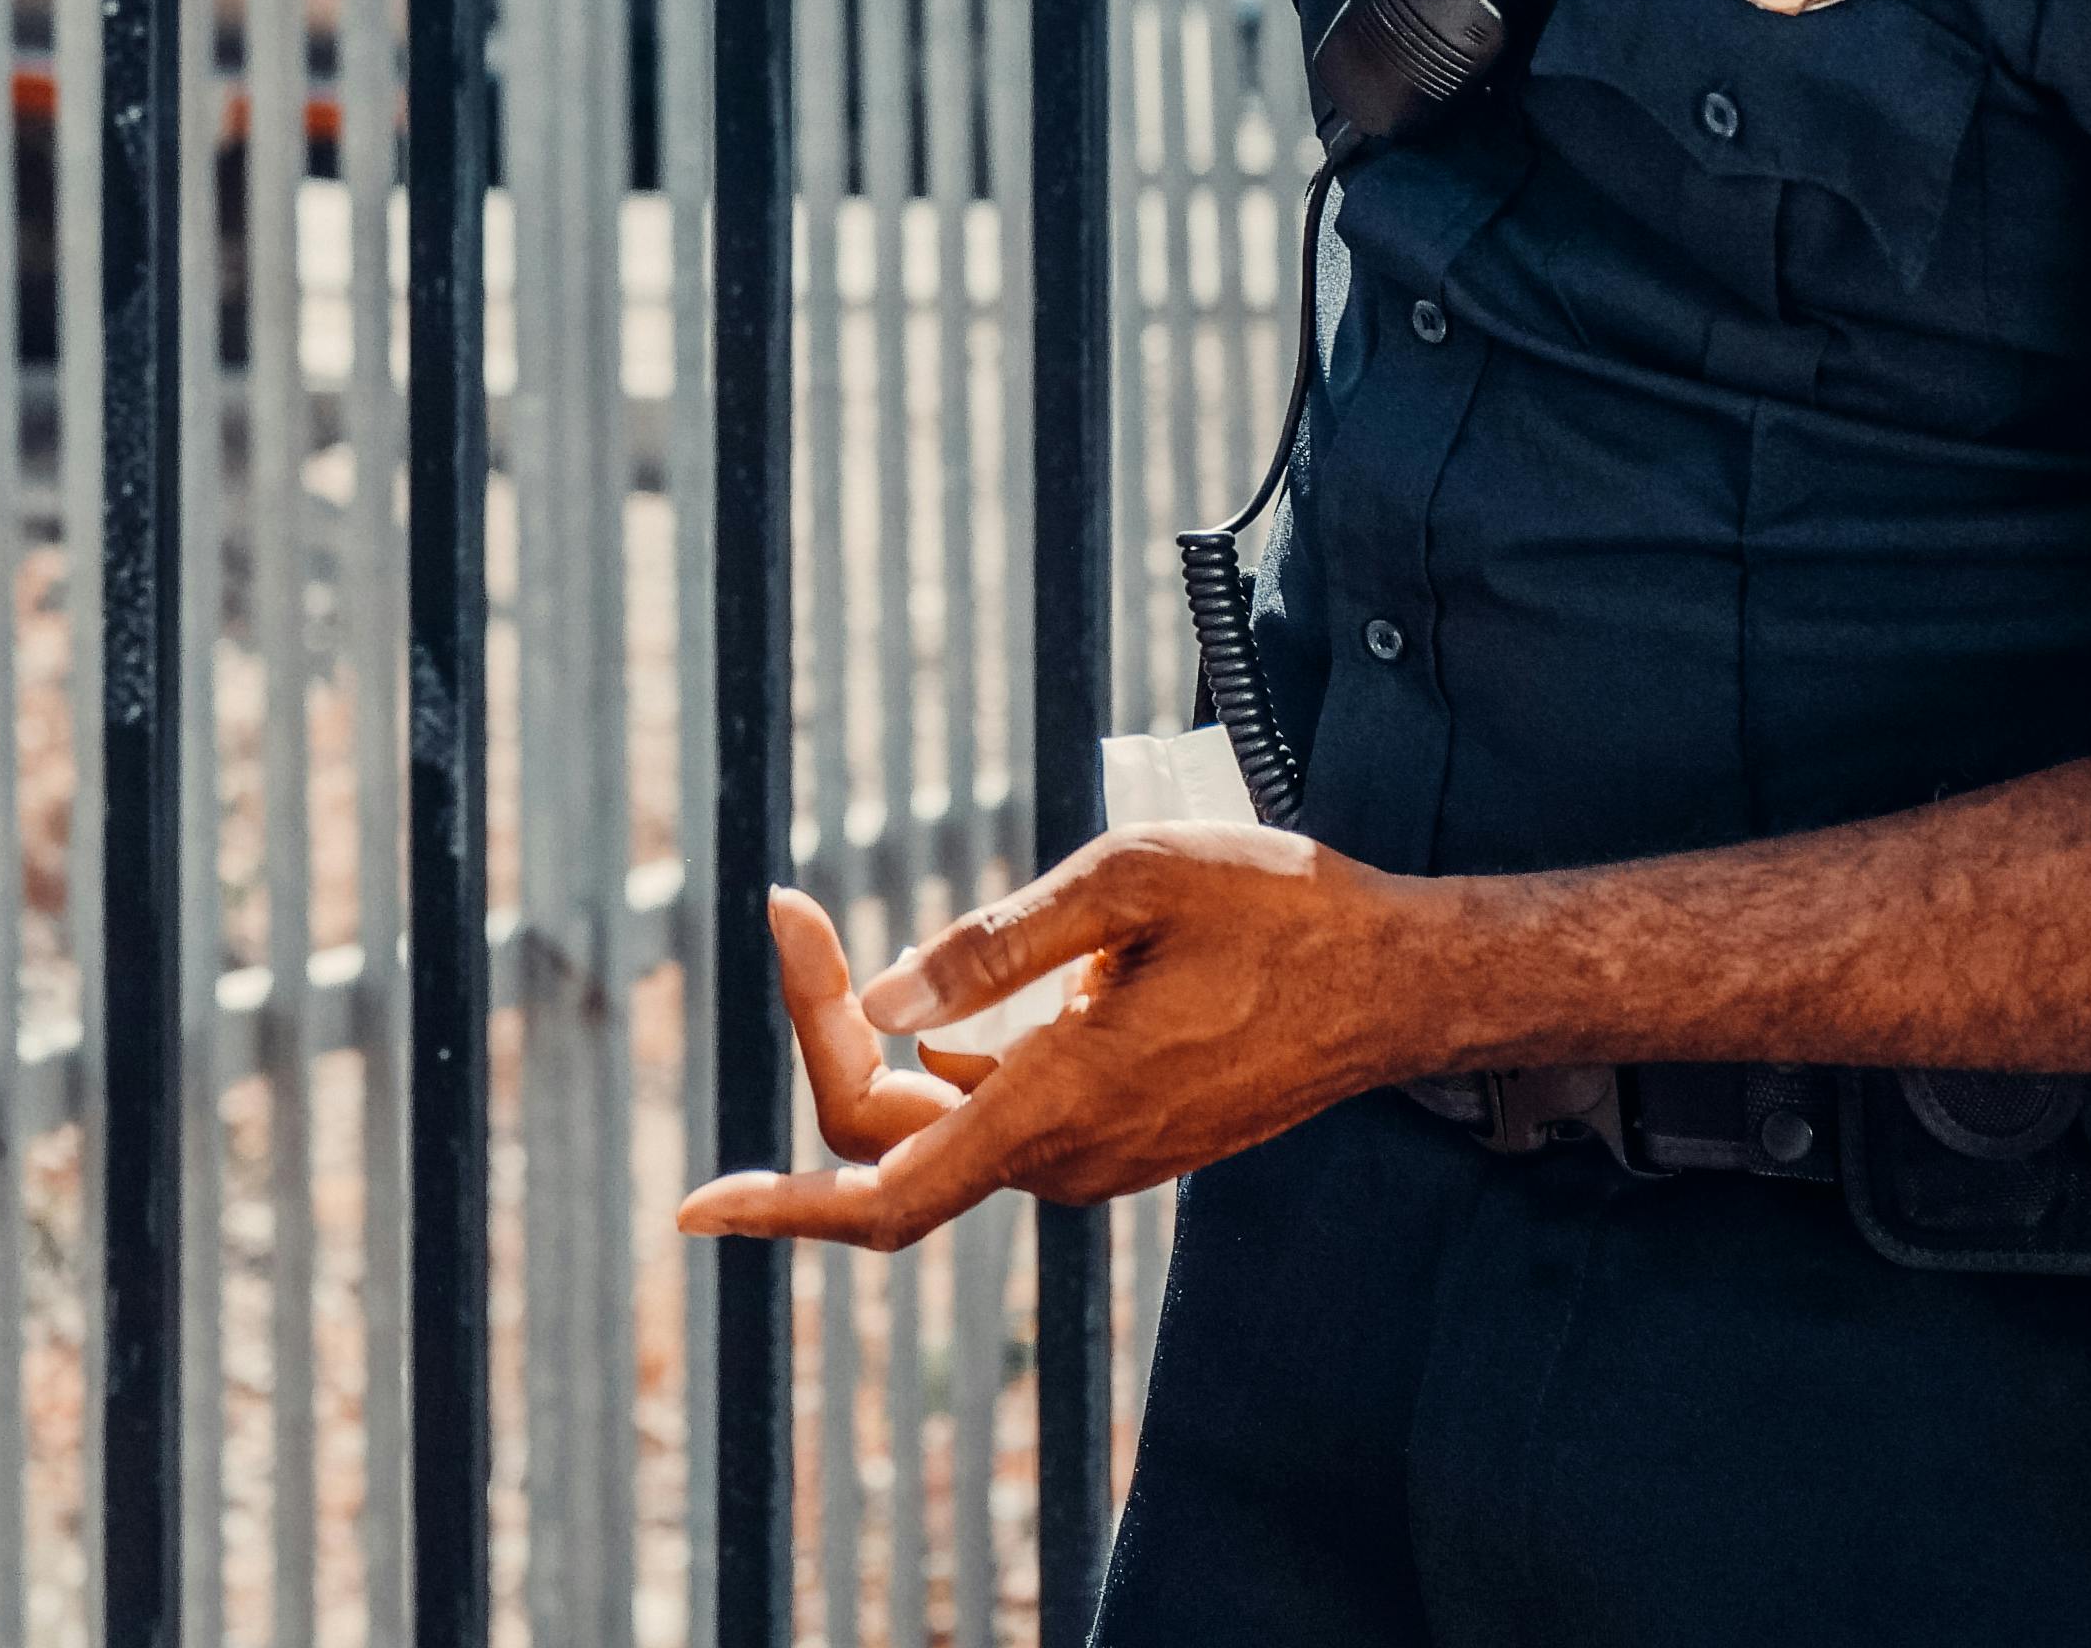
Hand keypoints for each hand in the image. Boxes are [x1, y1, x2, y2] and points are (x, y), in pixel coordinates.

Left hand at [672, 828, 1433, 1253]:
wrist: (1398, 983)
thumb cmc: (1278, 913)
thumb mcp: (1131, 881)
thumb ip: (999, 946)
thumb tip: (887, 996)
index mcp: (1062, 1106)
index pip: (886, 1193)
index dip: (780, 1209)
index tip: (692, 1203)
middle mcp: (1069, 1156)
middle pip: (888, 1129)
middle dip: (824, 1026)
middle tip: (795, 907)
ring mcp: (1096, 1156)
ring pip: (938, 1116)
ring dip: (882, 1033)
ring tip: (856, 923)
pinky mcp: (1114, 1135)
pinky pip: (993, 1104)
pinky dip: (948, 1044)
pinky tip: (987, 967)